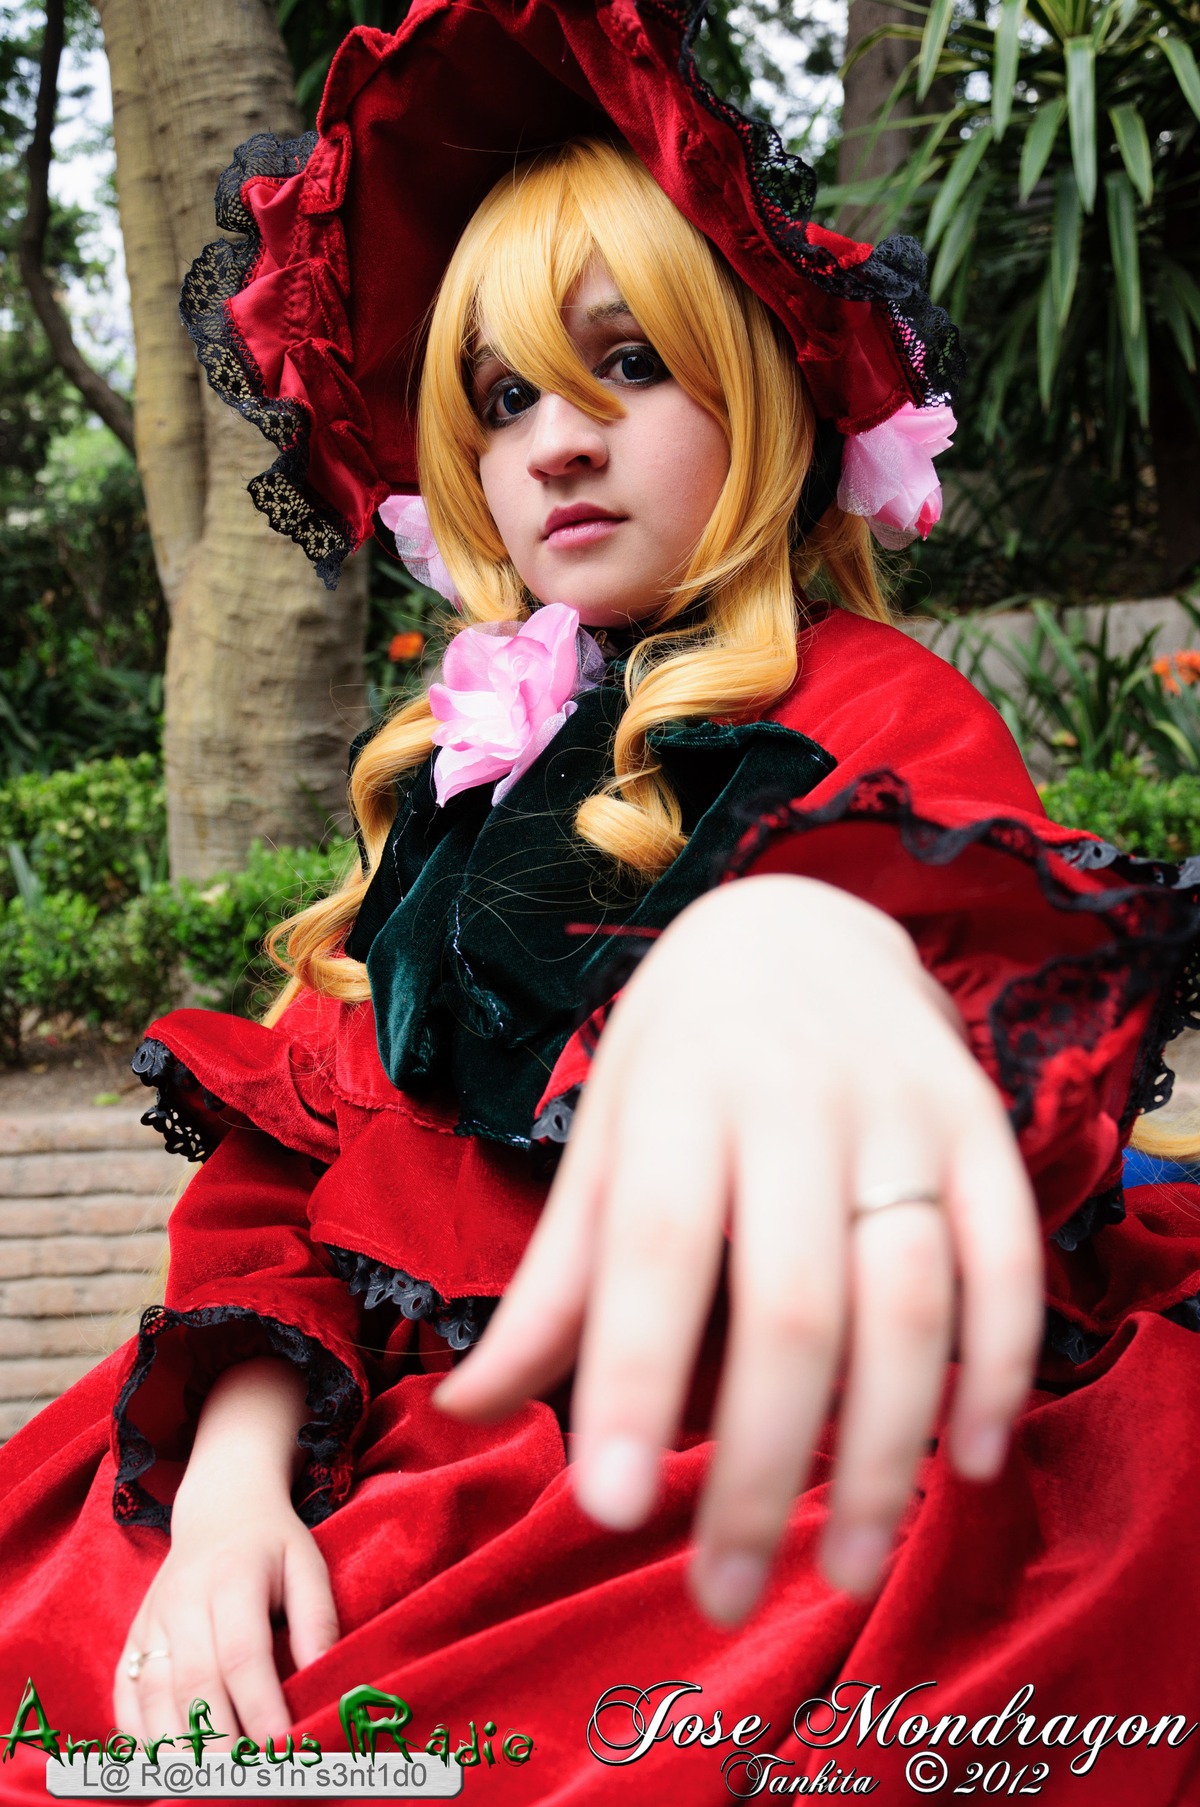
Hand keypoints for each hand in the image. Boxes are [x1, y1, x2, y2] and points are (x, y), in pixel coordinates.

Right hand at [113, 1357, 338, 1748]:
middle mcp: (183, 1600)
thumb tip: (324, 1676)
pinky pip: (125, 1698)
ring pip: (153, 1697)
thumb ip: (318, 1619)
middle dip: (217, 1741)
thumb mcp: (307, 1564)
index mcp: (233, 1577)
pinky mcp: (132, 1640)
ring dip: (175, 1750)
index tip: (280, 1748)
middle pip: (194, 1683)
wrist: (219, 1508)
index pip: (242, 1652)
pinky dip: (140, 1740)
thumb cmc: (272, 1544)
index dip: (259, 1704)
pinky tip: (164, 1770)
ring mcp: (150, 1621)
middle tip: (242, 1784)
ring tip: (203, 1788)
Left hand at [433, 874, 1043, 1623]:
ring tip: (848, 1569)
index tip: (613, 1511)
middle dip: (763, 1464)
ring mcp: (903, 1113)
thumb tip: (465, 1412)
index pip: (656, 1248)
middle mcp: (795, 1101)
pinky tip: (974, 1463)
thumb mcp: (604, 1136)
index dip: (637, 1378)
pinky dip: (1000, 1368)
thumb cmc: (682, 1052)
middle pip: (792, 1302)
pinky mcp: (983, 1129)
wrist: (802, 923)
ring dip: (889, 1449)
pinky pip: (1010, 1259)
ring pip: (912, 1299)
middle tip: (727, 1593)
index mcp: (677, 1098)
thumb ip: (555, 1280)